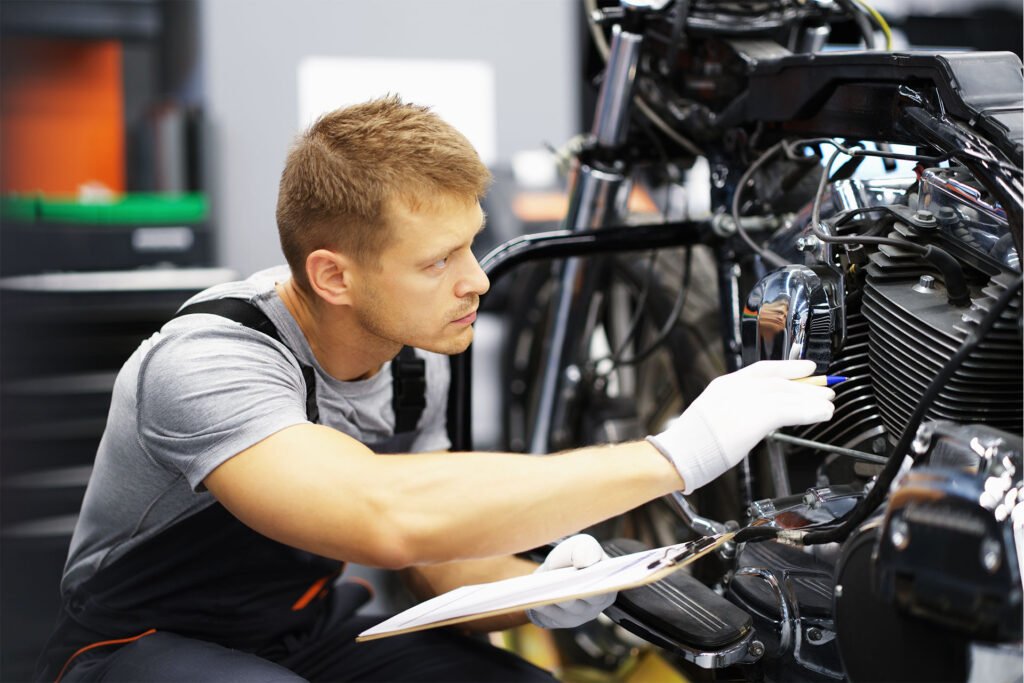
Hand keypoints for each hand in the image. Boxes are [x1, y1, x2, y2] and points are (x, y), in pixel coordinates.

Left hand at [526, 534, 616, 628]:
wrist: (553, 572)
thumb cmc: (571, 558)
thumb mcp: (580, 545)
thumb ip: (587, 549)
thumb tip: (585, 563)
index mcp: (609, 583)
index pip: (609, 585)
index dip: (602, 582)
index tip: (590, 575)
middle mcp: (599, 603)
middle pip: (590, 598)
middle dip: (578, 591)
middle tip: (566, 584)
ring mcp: (582, 615)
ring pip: (571, 607)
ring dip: (558, 599)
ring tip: (545, 591)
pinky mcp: (564, 621)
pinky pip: (555, 616)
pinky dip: (546, 607)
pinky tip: (535, 600)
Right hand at [647, 360, 834, 493]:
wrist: (679, 453)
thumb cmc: (690, 445)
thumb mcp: (711, 418)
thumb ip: (733, 412)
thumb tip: (751, 419)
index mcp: (724, 385)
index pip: (762, 369)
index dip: (788, 367)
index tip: (806, 367)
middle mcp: (735, 388)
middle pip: (779, 380)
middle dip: (806, 383)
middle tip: (825, 387)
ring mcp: (745, 400)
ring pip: (788, 393)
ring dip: (812, 398)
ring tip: (829, 403)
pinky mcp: (755, 417)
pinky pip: (790, 410)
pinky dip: (810, 411)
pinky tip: (822, 414)